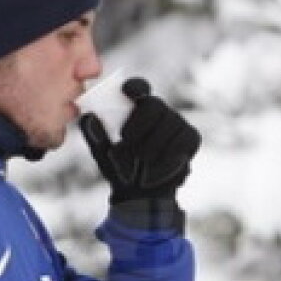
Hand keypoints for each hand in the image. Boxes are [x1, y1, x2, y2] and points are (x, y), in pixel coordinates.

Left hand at [80, 77, 200, 203]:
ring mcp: (177, 123)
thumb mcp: (102, 152)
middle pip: (155, 104)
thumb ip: (95, 135)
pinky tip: (156, 169)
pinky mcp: (191, 138)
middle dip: (139, 124)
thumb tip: (89, 117)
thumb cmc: (118, 166)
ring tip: (140, 163)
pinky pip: (182, 141)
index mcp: (136, 109)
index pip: (139, 87)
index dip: (135, 87)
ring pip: (169, 124)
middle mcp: (159, 111)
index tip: (126, 91)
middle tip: (126, 142)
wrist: (137, 193)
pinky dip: (167, 158)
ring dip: (151, 147)